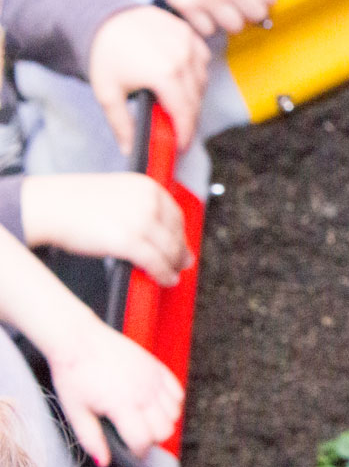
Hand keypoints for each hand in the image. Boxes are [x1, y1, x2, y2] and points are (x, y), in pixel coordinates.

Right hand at [21, 173, 192, 286]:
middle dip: (180, 251)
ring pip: (170, 250)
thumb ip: (140, 206)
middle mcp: (149, 201)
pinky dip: (164, 274)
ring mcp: (141, 221)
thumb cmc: (74, 202)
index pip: (175, 214)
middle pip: (176, 233)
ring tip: (173, 274)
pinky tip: (165, 279)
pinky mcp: (130, 241)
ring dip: (174, 265)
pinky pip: (156, 263)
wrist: (48, 206)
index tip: (180, 243)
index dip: (180, 233)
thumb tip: (157, 229)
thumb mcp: (117, 193)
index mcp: (147, 187)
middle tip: (182, 262)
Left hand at [48, 316, 182, 466]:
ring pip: (175, 413)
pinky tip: (154, 403)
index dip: (138, 453)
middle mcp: (143, 392)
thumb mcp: (75, 411)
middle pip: (165, 430)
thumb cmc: (74, 372)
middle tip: (137, 436)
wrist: (79, 339)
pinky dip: (171, 403)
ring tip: (144, 419)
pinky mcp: (158, 367)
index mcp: (121, 405)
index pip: (143, 440)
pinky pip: (177, 392)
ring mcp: (153, 378)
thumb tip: (105, 461)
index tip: (132, 453)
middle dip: (152, 439)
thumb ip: (91, 439)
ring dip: (163, 421)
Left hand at [89, 5, 208, 152]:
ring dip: (193, 97)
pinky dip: (195, 75)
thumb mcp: (108, 93)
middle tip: (176, 129)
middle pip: (195, 100)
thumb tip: (130, 149)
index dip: (185, 134)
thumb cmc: (105, 54)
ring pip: (202, 82)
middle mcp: (181, 57)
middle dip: (188, 119)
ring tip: (176, 104)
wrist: (103, 17)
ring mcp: (188, 43)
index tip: (180, 145)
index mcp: (164, 74)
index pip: (185, 113)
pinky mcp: (189, 34)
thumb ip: (122, 125)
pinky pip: (201, 62)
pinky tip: (180, 80)